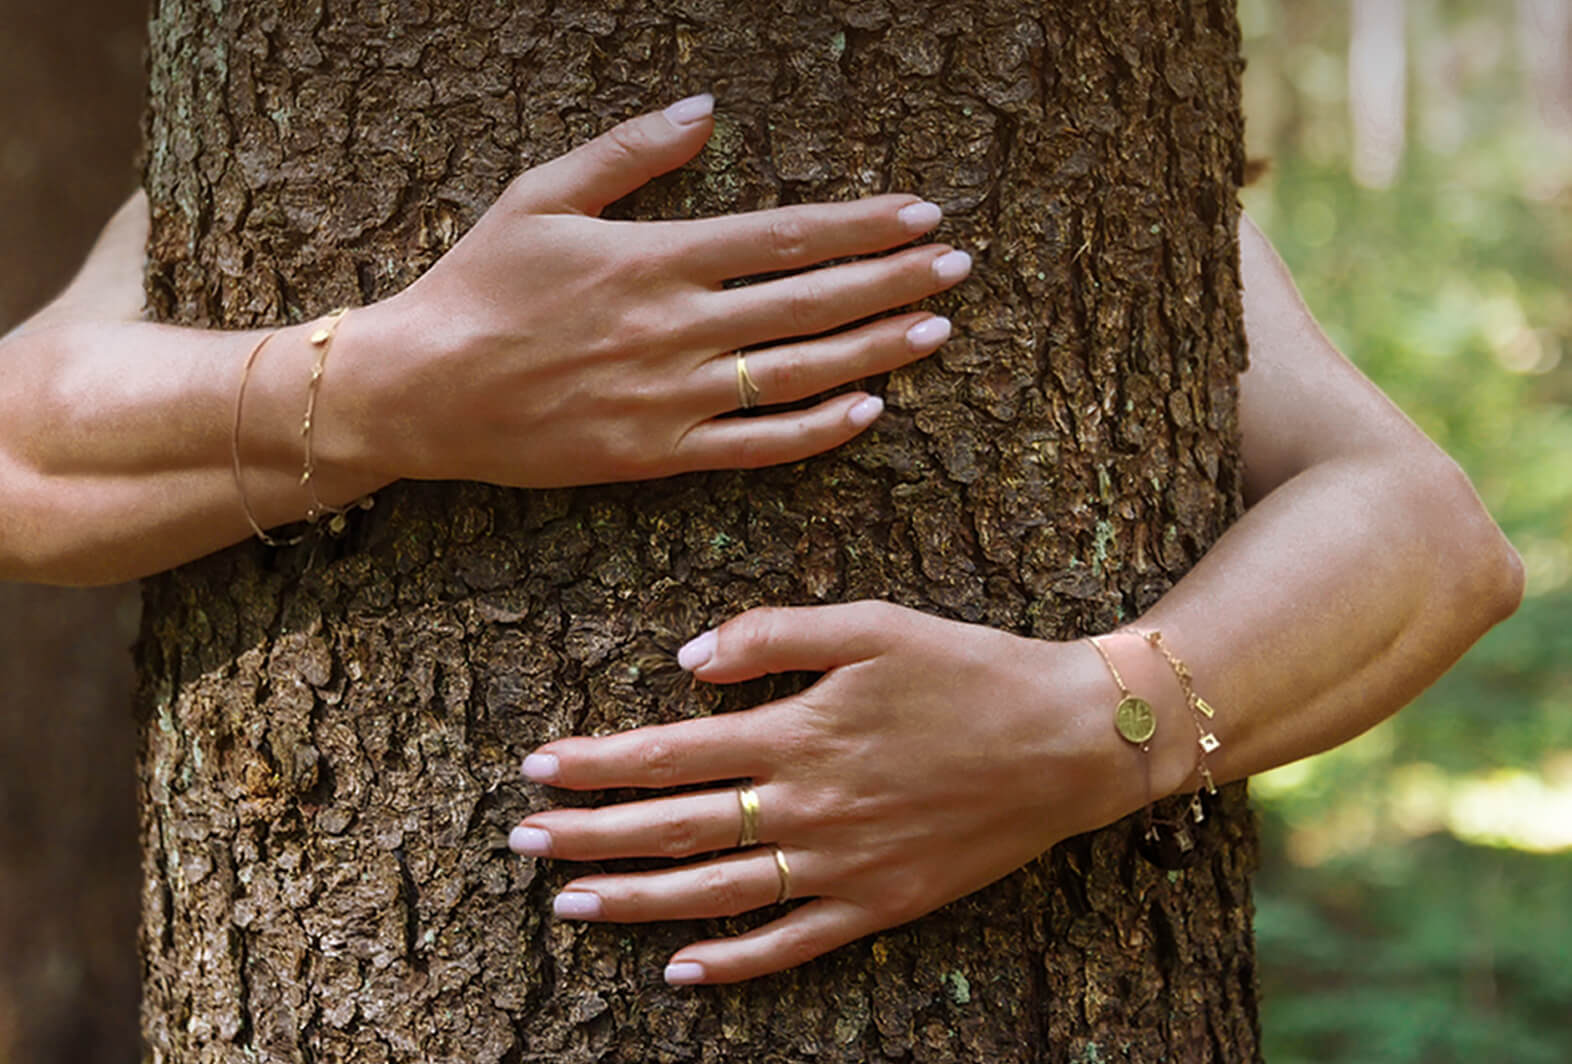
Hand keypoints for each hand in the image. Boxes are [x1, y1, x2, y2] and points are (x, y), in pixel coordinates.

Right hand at [327, 95, 969, 486]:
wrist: (422, 389)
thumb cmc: (477, 285)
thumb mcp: (542, 195)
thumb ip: (629, 153)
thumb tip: (705, 110)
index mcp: (656, 258)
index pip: (786, 238)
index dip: (862, 225)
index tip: (921, 214)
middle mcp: (678, 328)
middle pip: (811, 301)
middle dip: (893, 280)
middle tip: (958, 267)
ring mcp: (673, 397)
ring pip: (799, 372)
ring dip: (876, 349)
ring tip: (935, 329)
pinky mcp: (658, 454)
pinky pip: (756, 445)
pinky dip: (817, 431)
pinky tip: (869, 411)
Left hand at [509, 602, 1135, 984]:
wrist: (1072, 740)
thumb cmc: (969, 668)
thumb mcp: (872, 622)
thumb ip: (773, 632)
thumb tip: (685, 658)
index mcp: (797, 733)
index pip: (669, 755)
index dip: (596, 764)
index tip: (537, 766)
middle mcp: (807, 808)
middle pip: (675, 830)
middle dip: (590, 836)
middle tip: (522, 841)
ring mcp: (842, 866)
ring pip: (716, 894)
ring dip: (636, 900)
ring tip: (569, 903)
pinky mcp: (880, 905)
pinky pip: (792, 944)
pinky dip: (733, 963)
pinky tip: (679, 972)